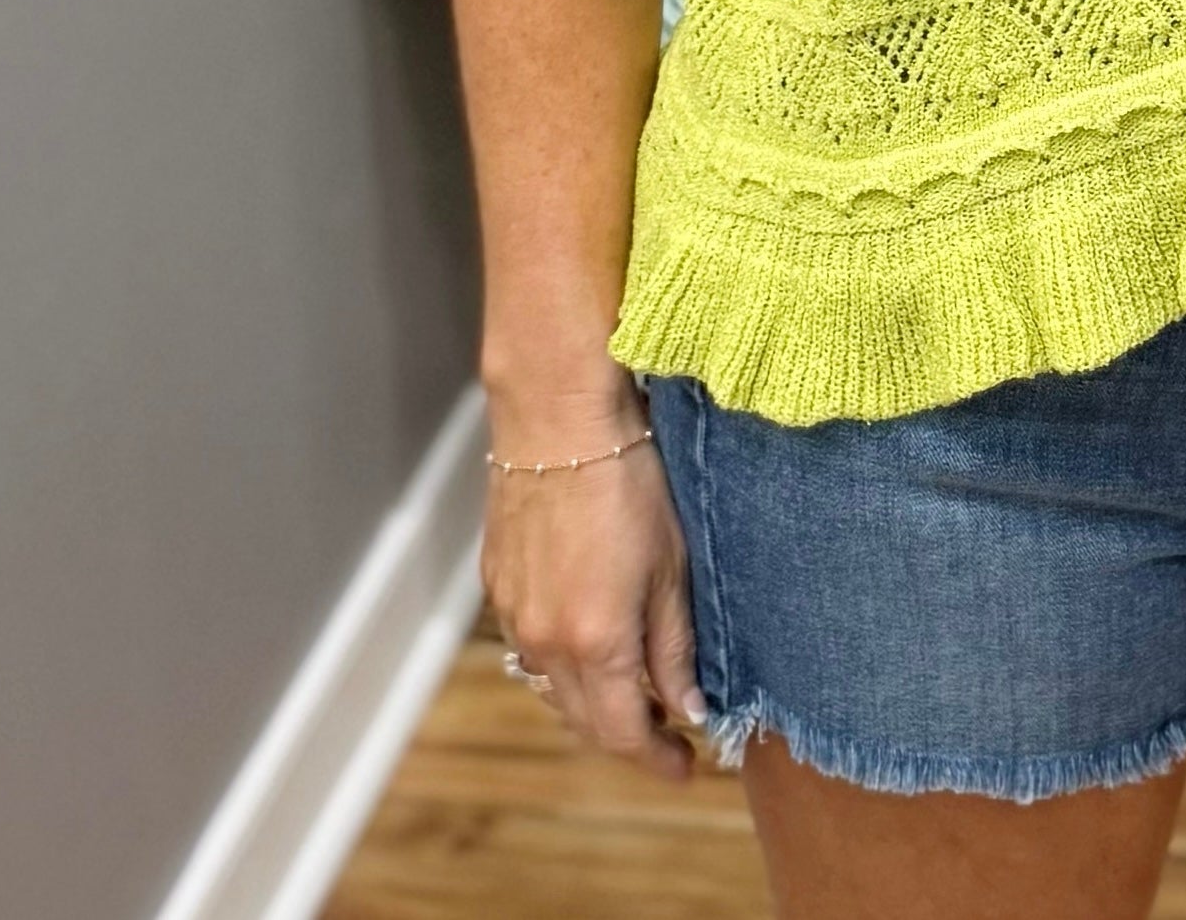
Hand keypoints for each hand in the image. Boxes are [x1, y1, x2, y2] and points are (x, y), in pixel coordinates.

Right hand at [482, 410, 703, 781]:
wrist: (557, 419)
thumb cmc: (628, 482)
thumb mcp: (671, 566)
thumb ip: (675, 646)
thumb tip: (687, 708)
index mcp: (596, 643)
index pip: (624, 733)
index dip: (657, 758)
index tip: (686, 766)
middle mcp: (546, 642)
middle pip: (584, 720)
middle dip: (627, 734)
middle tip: (667, 728)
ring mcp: (515, 614)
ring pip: (552, 688)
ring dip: (592, 701)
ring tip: (633, 690)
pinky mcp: (498, 585)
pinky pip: (529, 647)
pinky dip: (561, 662)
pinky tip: (589, 641)